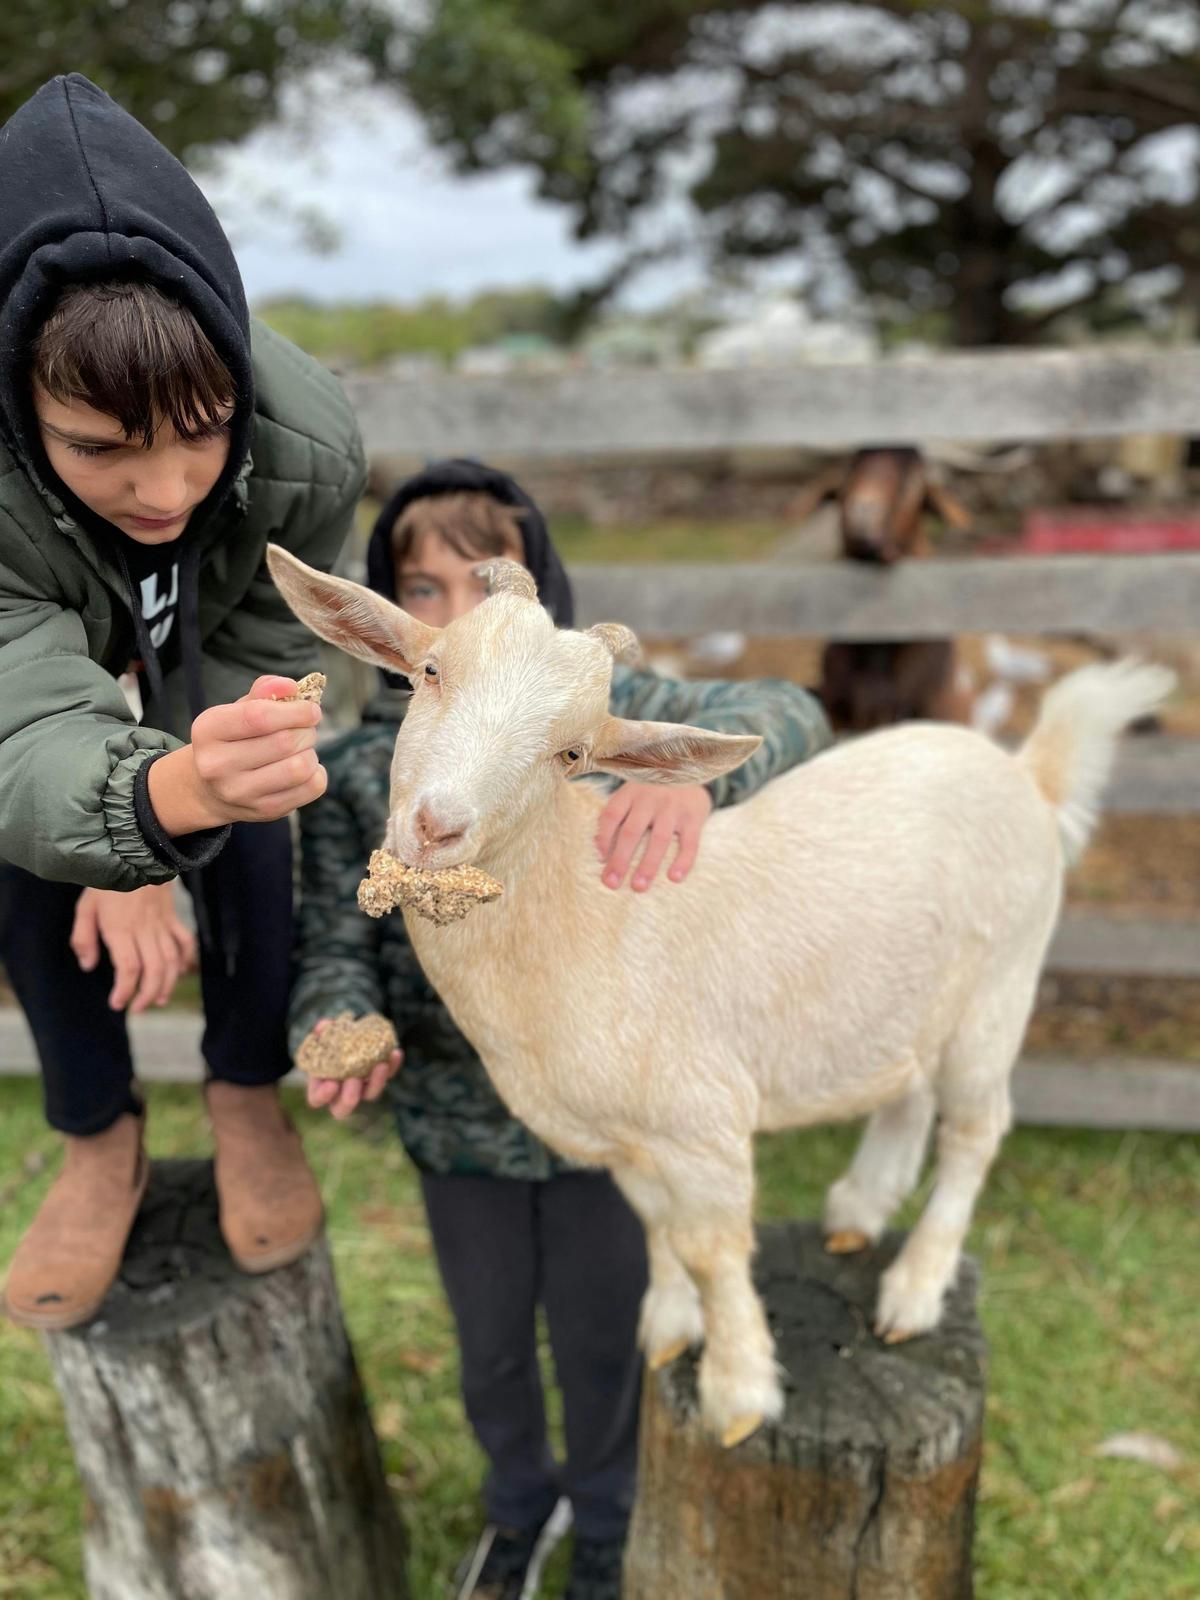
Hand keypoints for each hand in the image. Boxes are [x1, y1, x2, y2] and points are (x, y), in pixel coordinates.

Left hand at [70, 883, 196, 1012]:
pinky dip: (185, 960)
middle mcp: (144, 929)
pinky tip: (180, 973)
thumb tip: (88, 966)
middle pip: (154, 969)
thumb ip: (83, 938)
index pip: (129, 967)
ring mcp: (162, 923)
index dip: (125, 990)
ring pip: (171, 960)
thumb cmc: (106, 881)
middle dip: (147, 994)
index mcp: (120, 928)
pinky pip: (184, 942)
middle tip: (137, 1008)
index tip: (117, 1003)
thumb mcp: (85, 906)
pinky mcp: (172, 917)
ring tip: (157, 1000)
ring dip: (167, 984)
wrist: (138, 852)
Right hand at [148, 676, 325, 834]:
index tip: (311, 709)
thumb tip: (290, 686)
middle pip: (285, 742)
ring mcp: (240, 793)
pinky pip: (311, 788)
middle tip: (306, 728)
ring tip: (302, 748)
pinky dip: (317, 773)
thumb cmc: (234, 739)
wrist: (210, 789)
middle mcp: (217, 765)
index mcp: (208, 730)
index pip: (259, 717)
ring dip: (311, 752)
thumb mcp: (238, 710)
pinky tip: (304, 768)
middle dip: (306, 730)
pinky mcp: (264, 811)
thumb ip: (264, 691)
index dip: (295, 710)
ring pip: (300, 767)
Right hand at [303, 1018, 403, 1120]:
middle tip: (354, 1080)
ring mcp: (360, 1089)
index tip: (331, 1084)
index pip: (317, 1099)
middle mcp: (340, 1093)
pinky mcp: (377, 1080)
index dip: (322, 1095)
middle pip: (343, 1108)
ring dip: (376, 1082)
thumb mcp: (323, 1036)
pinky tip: (395, 1053)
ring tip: (381, 1065)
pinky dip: (392, 1066)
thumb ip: (323, 1032)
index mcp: (321, 1086)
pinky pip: (386, 1077)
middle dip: (349, 1097)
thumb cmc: (329, 1042)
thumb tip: (324, 1026)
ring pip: (369, 1094)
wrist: (350, 1040)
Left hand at [595, 782, 713, 890]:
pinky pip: (689, 843)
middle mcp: (650, 798)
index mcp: (631, 792)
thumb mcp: (634, 793)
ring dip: (648, 865)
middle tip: (611, 883)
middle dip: (620, 859)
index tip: (599, 860)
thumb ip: (619, 815)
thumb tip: (599, 850)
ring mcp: (673, 807)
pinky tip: (674, 878)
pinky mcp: (693, 817)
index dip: (603, 837)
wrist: (693, 769)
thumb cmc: (654, 790)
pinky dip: (683, 861)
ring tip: (639, 886)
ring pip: (658, 839)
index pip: (611, 815)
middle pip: (632, 831)